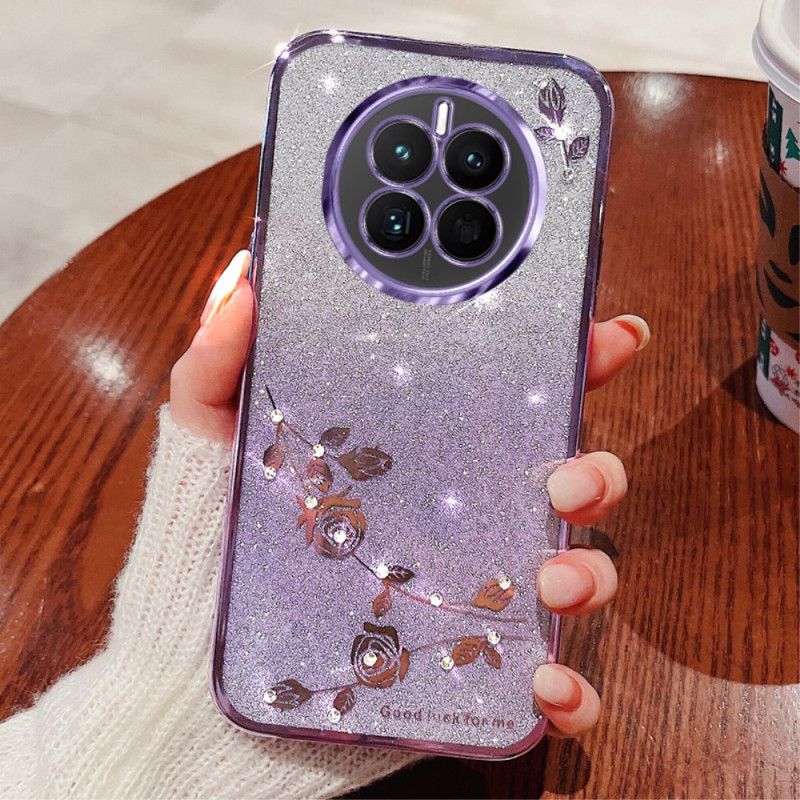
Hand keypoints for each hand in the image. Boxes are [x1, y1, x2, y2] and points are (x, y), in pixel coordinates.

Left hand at [171, 251, 649, 737]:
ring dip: (590, 573)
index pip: (514, 393)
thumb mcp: (208, 434)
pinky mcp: (464, 666)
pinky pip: (543, 681)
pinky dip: (567, 690)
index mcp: (420, 446)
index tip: (609, 334)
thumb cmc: (212, 536)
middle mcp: (460, 511)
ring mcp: (469, 588)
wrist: (195, 659)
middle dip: (597, 469)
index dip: (573, 358)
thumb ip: (219, 359)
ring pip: (573, 571)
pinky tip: (544, 685)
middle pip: (566, 477)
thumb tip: (246, 282)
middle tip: (569, 476)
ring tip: (552, 577)